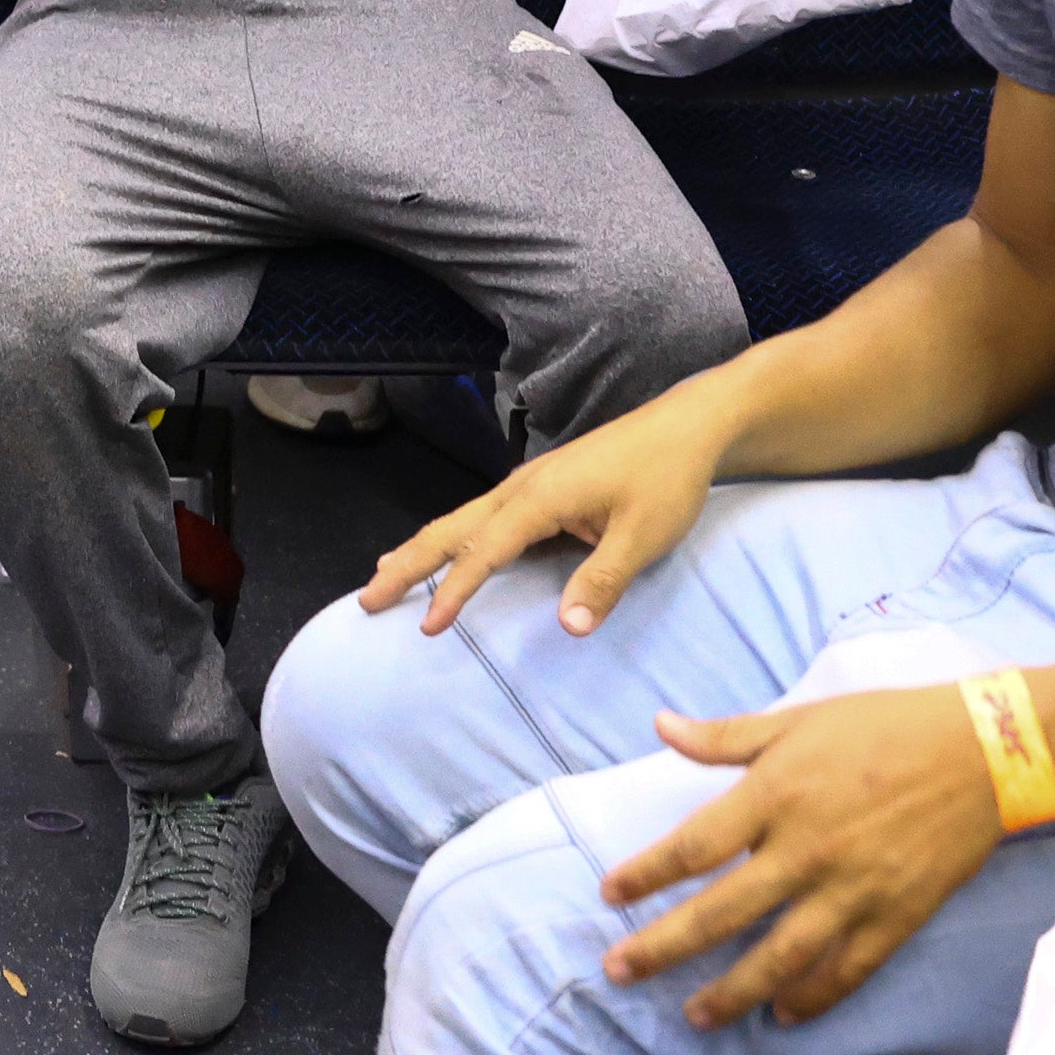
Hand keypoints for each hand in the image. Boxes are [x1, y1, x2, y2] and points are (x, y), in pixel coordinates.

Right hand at [360, 385, 723, 636]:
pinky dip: (452, 538)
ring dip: (422, 549)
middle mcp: (522, 487)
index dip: (453, 592)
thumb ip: (603, 581)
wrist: (687, 425)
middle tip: (367, 599)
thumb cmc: (667, 478)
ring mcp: (529, 483)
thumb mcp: (644, 536)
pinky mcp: (542, 486)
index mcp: (539, 498)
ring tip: (385, 575)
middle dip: (407, 564)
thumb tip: (567, 628)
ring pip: (461, 519)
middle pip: (450, 528)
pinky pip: (482, 517)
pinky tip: (448, 551)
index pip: (483, 552)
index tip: (426, 627)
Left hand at [598, 680, 1006, 1027]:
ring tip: (694, 1017)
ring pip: (778, 958)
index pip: (692, 846)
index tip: (608, 895)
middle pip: (721, 913)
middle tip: (619, 973)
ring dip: (730, 993)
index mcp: (776, 794)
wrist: (985, 751)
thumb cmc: (884, 727)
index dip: (645, 874)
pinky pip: (846, 971)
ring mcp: (852, 890)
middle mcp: (806, 849)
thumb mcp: (798, 720)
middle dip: (662, 948)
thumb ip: (725, 736)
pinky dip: (812, 998)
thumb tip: (659, 725)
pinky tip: (781, 1015)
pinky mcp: (896, 917)